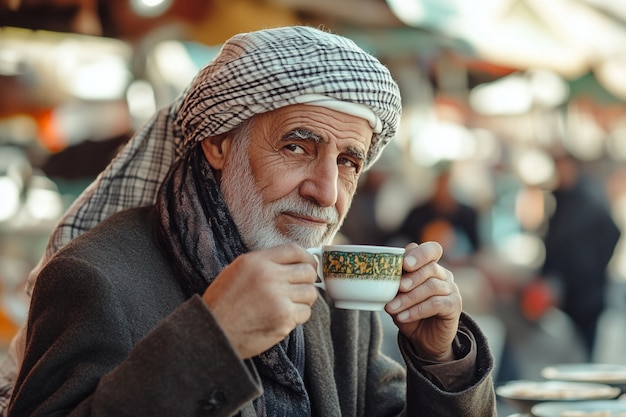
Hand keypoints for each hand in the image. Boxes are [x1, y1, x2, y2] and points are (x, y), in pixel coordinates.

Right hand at [202, 244, 318, 358]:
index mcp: (256, 261)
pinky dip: (298, 316)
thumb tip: (291, 263)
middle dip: (307, 280)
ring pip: (310, 293)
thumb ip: (262, 264)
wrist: (213, 333)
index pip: (294, 250)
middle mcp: (269, 276)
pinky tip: (283, 318)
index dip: (307, 257)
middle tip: (298, 289)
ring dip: (303, 300)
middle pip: (307, 271)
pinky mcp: (284, 318)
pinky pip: (305, 313)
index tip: (309, 264)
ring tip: (288, 305)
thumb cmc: (222, 304)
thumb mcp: (235, 271)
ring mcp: (278, 297)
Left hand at [385, 242, 461, 361]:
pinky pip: (436, 304)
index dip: (420, 254)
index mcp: (430, 266)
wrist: (425, 339)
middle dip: (412, 277)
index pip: (432, 250)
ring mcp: (451, 290)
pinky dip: (416, 310)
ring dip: (409, 298)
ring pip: (432, 287)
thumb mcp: (398, 297)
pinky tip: (402, 317)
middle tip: (397, 287)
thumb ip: (394, 284)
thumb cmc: (410, 312)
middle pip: (431, 268)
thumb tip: (382, 277)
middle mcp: (443, 275)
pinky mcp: (454, 306)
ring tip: (392, 308)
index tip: (404, 263)